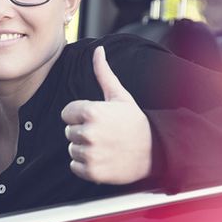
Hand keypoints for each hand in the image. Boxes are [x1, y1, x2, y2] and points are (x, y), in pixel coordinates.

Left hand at [61, 46, 152, 184]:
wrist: (155, 151)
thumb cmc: (135, 121)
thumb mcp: (120, 95)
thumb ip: (103, 72)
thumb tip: (98, 49)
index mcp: (91, 112)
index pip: (66, 113)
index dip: (80, 115)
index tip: (97, 118)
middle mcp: (88, 133)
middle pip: (69, 131)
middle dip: (82, 131)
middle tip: (104, 132)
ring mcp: (90, 154)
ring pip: (72, 149)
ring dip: (84, 149)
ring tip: (104, 145)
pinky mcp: (92, 172)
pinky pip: (75, 166)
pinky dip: (85, 165)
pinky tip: (102, 159)